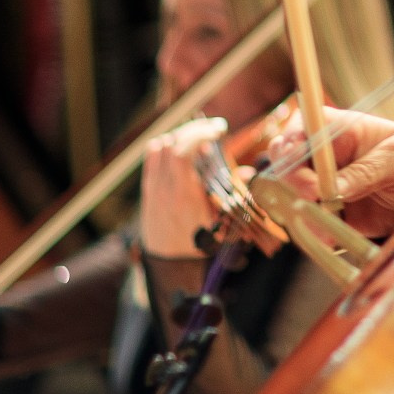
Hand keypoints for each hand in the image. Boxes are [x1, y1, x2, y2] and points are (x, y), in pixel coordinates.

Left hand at [141, 117, 227, 257]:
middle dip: (195, 130)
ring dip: (180, 137)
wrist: (170, 264)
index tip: (219, 130)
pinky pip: (150, 156)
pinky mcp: (147, 189)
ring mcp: (153, 187)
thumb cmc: (199, 244)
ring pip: (161, 145)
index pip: (184, 151)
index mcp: (185, 194)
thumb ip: (234, 197)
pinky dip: (164, 145)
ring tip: (198, 138)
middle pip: (173, 142)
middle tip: (213, 129)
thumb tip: (247, 173)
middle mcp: (165, 187)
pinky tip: (179, 148)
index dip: (200, 134)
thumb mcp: (221, 223)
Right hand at [267, 106, 393, 238]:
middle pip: (284, 161)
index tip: (295, 157)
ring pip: (289, 194)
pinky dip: (314, 230)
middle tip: (314, 195)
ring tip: (330, 223)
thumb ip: (368, 170)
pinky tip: (331, 237)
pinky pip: (306, 221)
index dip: (292, 140)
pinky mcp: (323, 212)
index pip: (303, 125)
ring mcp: (318, 184)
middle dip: (292, 179)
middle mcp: (322, 155)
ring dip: (303, 210)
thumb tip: (334, 188)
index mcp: (339, 128)